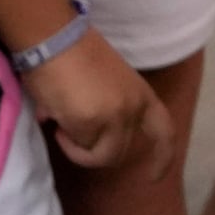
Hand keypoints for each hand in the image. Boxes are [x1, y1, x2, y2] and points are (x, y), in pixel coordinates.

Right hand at [22, 24, 163, 174]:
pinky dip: (62, 138)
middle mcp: (134, 107)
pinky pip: (76, 145)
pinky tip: (51, 114)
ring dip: (74, 146)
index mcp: (140, 94)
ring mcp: (116, 116)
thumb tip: (69, 126)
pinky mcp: (93, 121)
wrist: (54, 36)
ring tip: (57, 120)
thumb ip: (101, 108)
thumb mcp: (102, 84)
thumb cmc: (72, 53)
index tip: (154, 178)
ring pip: (96, 154)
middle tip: (64, 133)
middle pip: (116, 153)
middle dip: (88, 152)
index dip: (162, 158)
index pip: (163, 131)